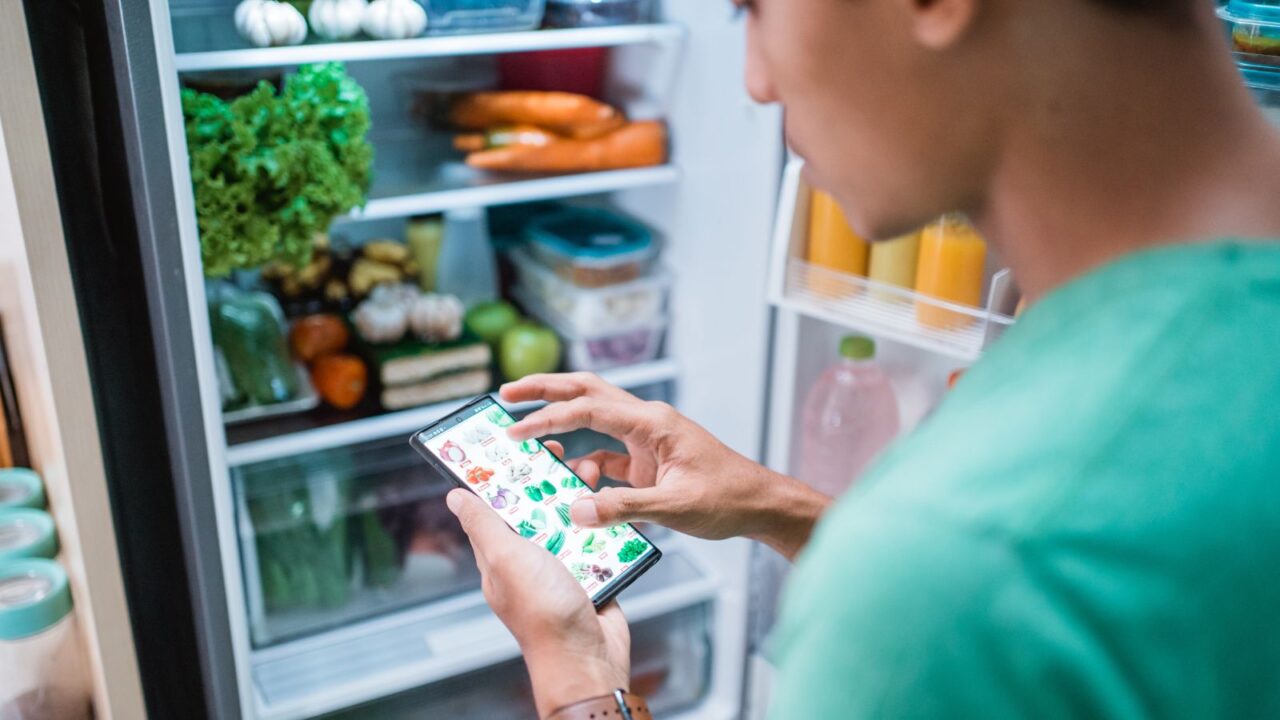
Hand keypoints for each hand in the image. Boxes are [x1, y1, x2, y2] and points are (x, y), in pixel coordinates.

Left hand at [446, 440, 629, 718]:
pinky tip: (609, 503)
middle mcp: (528, 559)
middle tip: (562, 452)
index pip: (494, 505)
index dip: (502, 474)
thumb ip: (483, 525)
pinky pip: (596, 539)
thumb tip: (454, 495)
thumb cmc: (543, 613)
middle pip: (535, 506)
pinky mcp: (591, 574)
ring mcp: (561, 566)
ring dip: (579, 495)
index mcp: (500, 556)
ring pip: (569, 519)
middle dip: (547, 477)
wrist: (589, 658)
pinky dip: (603, 522)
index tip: (515, 444)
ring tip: (592, 471)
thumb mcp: (506, 559)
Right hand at [501, 373, 830, 559]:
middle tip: (505, 393)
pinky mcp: (647, 459)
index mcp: (653, 422)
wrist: (759, 504)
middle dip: (545, 390)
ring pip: (593, 417)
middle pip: (587, 391)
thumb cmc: (727, 498)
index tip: (515, 431)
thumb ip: (623, 507)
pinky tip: (568, 476)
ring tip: (523, 427)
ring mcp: (646, 438)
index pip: (589, 409)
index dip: (548, 417)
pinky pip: (605, 453)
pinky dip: (583, 460)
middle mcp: (646, 421)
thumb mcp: (674, 506)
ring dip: (559, 419)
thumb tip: (576, 511)